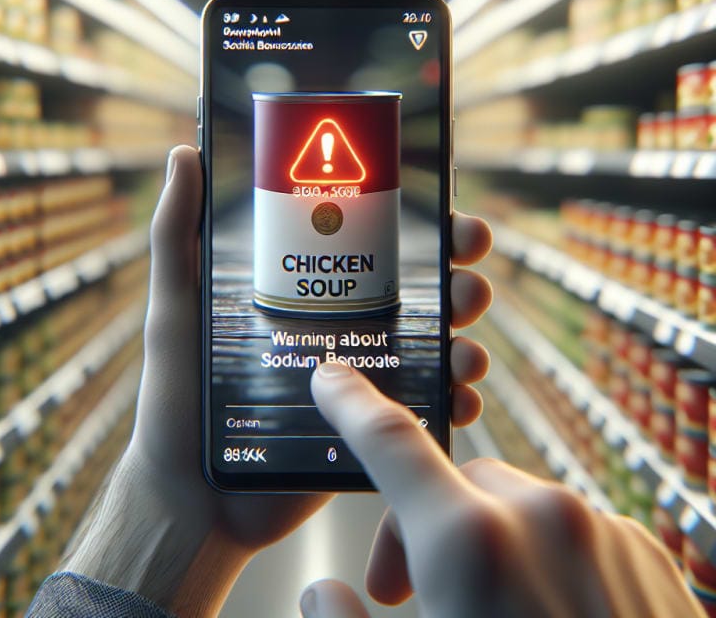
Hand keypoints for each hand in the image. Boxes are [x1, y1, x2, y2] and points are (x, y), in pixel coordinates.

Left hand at [67, 145, 493, 616]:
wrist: (190, 493)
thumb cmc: (176, 396)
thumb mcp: (176, 304)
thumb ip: (177, 233)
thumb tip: (185, 154)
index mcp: (307, 290)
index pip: (371, 242)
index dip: (416, 220)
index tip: (446, 205)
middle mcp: (341, 325)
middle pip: (417, 287)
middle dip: (455, 268)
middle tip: (467, 258)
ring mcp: (360, 375)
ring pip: (434, 341)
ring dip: (466, 330)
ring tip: (468, 336)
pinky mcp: (371, 426)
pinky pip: (427, 404)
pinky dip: (455, 394)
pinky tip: (462, 391)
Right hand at [301, 366, 705, 617]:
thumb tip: (326, 595)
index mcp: (471, 540)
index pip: (390, 442)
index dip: (352, 403)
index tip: (333, 378)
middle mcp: (542, 517)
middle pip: (452, 484)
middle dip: (419, 524)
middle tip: (402, 592)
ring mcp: (602, 531)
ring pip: (511, 505)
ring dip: (482, 542)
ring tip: (485, 615)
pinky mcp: (646, 556)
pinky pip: (567, 529)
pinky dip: (539, 555)